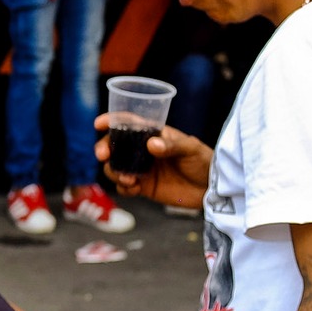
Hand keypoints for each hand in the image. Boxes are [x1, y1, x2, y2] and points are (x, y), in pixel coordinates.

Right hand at [96, 115, 211, 208]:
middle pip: (114, 146)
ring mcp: (141, 169)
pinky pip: (124, 187)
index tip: (99, 124)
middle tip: (103, 156)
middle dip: (104, 149)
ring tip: (128, 179)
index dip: (112, 120)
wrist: (213, 190)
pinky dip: (123, 188)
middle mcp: (143, 150)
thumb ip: (172, 146)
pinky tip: (134, 189)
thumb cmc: (205, 162)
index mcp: (153, 135)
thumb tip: (152, 144)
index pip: (129, 123)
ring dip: (114, 172)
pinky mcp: (143, 186)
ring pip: (115, 167)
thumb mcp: (191, 149)